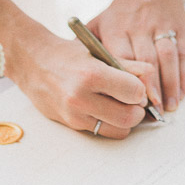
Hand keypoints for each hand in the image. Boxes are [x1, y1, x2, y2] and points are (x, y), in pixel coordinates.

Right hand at [6, 20, 157, 138]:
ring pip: (118, 130)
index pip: (134, 92)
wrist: (32, 63)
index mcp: (91, 75)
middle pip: (129, 117)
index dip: (141, 90)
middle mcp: (81, 98)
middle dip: (138, 110)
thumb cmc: (67, 55)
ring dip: (126, 121)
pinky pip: (102, 132)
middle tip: (134, 100)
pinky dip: (110, 124)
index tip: (137, 85)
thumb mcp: (98, 52)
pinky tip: (106, 109)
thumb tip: (151, 77)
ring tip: (121, 105)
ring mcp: (75, 115)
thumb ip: (128, 65)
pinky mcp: (70, 125)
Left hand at [89, 0, 184, 113]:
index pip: (122, 57)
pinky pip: (182, 55)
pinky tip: (179, 95)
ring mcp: (162, 27)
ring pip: (167, 58)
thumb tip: (68, 74)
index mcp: (117, 27)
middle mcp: (140, 27)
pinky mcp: (181, 29)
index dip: (125, 82)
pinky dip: (182, 77)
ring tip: (168, 108)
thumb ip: (88, 46)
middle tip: (151, 113)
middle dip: (150, 88)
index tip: (127, 102)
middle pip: (146, 61)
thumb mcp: (100, 22)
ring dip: (169, 85)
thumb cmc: (121, 10)